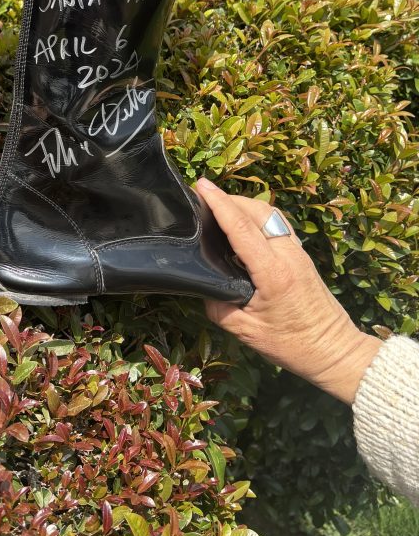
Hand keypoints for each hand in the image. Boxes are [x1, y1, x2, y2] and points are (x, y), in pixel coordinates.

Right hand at [197, 177, 382, 404]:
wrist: (335, 351)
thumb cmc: (292, 345)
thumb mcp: (247, 332)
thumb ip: (219, 307)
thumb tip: (202, 287)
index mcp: (273, 271)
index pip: (242, 227)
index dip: (219, 203)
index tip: (201, 184)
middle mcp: (288, 254)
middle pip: (257, 210)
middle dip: (229, 198)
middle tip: (202, 197)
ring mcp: (298, 252)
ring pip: (270, 214)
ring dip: (244, 204)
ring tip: (219, 208)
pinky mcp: (302, 255)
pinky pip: (277, 224)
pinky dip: (257, 216)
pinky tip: (243, 225)